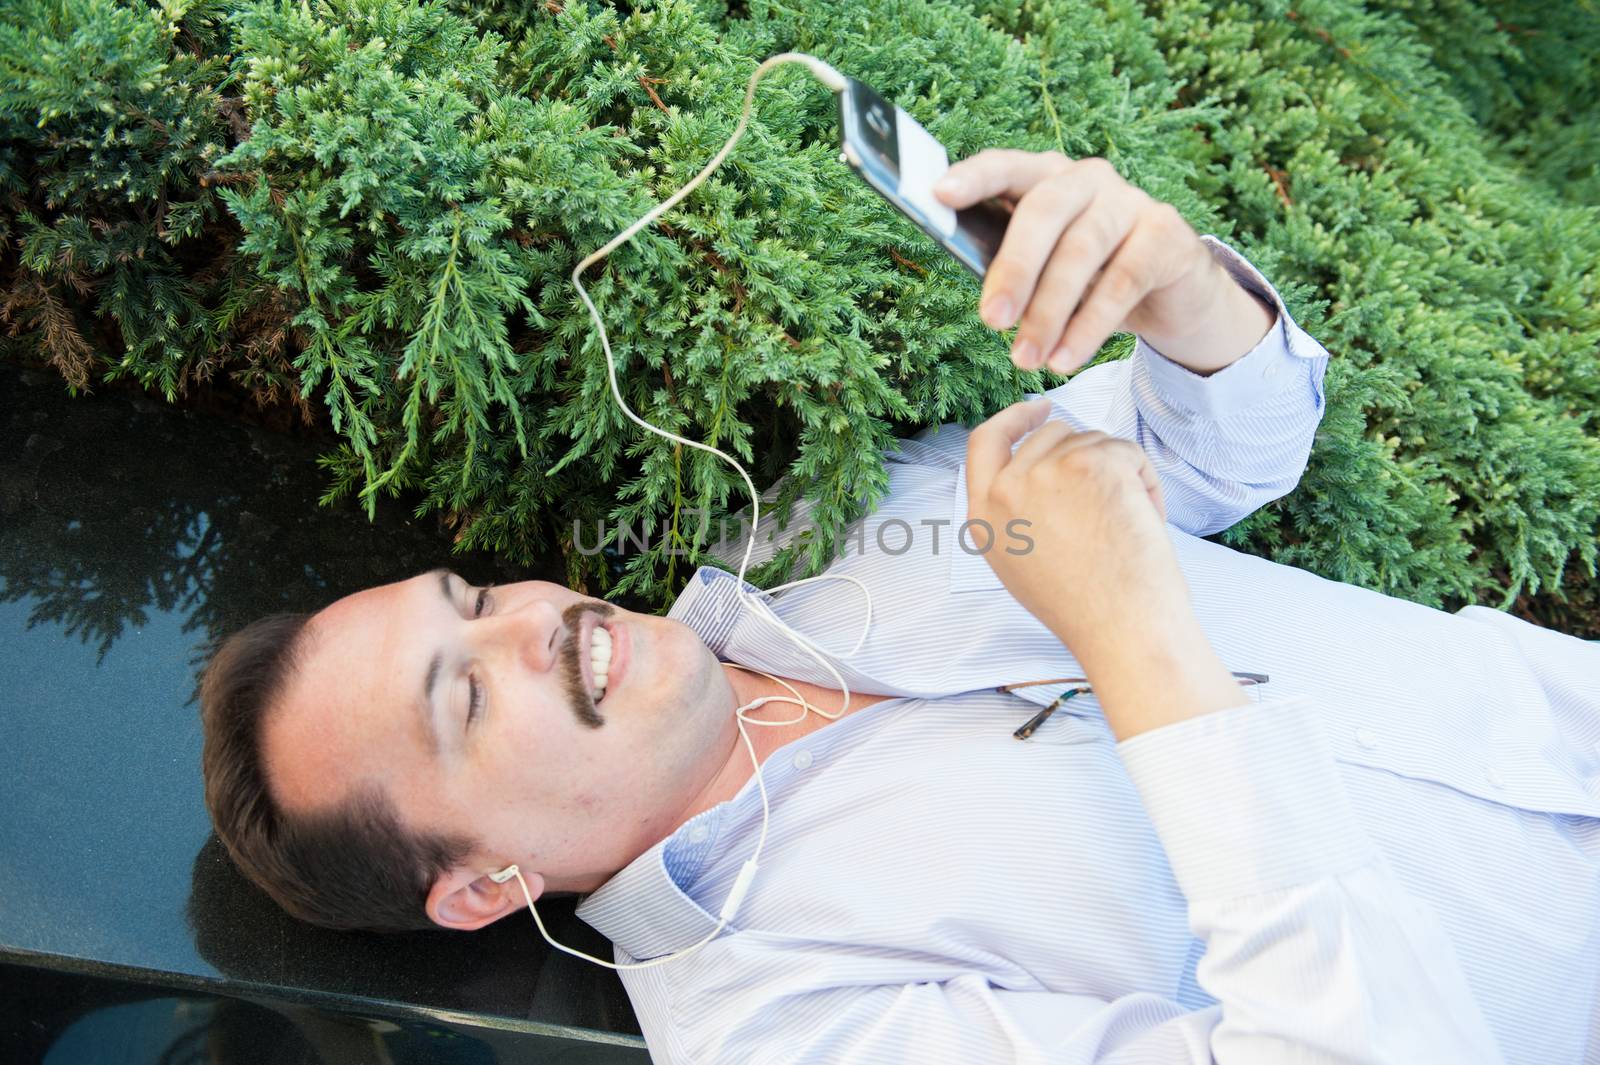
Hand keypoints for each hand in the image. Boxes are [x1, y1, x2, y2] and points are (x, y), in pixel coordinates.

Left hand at [933, 149, 1241, 373]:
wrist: (1171, 295)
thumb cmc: (1090, 280)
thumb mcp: (1047, 270)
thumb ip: (1013, 266)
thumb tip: (983, 299)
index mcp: (1047, 177)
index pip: (1006, 166)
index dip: (974, 177)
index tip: (938, 195)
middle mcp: (1088, 178)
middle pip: (1044, 211)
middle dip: (1013, 269)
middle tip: (991, 321)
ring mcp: (1130, 201)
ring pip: (1080, 252)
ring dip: (1048, 313)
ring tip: (1026, 359)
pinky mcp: (1165, 235)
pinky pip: (1122, 282)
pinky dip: (1088, 327)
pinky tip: (1065, 358)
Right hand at [964, 397, 1195, 674]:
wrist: (1121, 626)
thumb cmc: (1083, 607)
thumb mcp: (1019, 561)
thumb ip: (1015, 510)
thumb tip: (1039, 467)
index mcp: (984, 513)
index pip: (984, 441)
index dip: (1013, 418)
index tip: (1038, 408)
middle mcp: (1007, 487)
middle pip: (1050, 434)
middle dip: (1084, 456)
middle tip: (1109, 501)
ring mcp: (1047, 470)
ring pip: (1092, 440)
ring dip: (1116, 471)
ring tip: (1123, 525)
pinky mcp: (1091, 463)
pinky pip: (1125, 450)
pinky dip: (1144, 479)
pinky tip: (1141, 519)